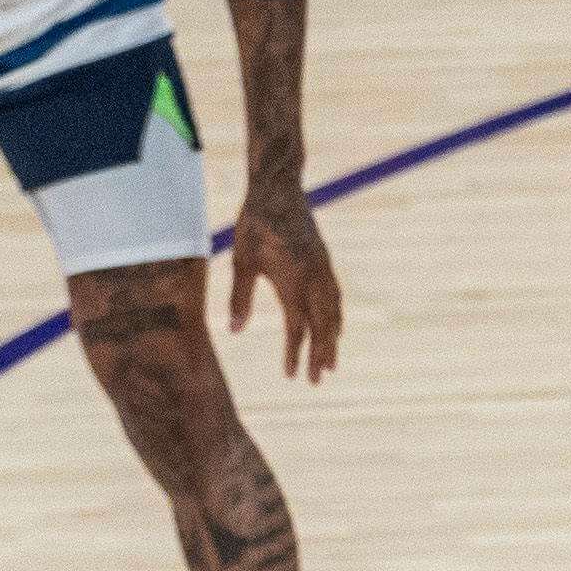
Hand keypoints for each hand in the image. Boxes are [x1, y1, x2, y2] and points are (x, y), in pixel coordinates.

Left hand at [225, 184, 342, 382]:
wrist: (279, 190)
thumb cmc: (255, 224)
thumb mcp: (242, 261)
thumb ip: (239, 298)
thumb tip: (234, 332)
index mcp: (292, 281)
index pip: (297, 327)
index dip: (294, 354)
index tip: (292, 375)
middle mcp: (313, 279)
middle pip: (321, 326)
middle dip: (320, 355)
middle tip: (318, 380)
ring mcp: (323, 271)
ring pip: (333, 313)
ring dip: (333, 340)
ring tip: (332, 363)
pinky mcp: (325, 263)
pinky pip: (336, 298)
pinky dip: (336, 318)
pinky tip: (336, 328)